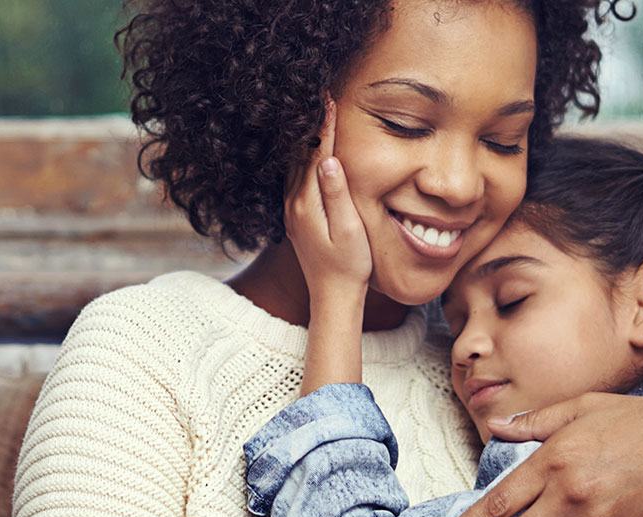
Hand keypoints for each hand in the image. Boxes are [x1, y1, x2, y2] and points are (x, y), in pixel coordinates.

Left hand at [284, 99, 371, 304]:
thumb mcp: (349, 229)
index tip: (328, 99)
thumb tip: (329, 160)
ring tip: (314, 114)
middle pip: (302, 155)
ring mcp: (292, 210)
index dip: (325, 126)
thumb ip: (337, 194)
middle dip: (312, 126)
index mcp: (307, 203)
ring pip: (296, 165)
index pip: (317, 154)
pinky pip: (296, 178)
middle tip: (320, 95)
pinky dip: (304, 159)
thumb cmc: (350, 265)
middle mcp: (294, 203)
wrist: (332, 296)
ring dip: (306, 141)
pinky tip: (310, 150)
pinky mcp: (295, 217)